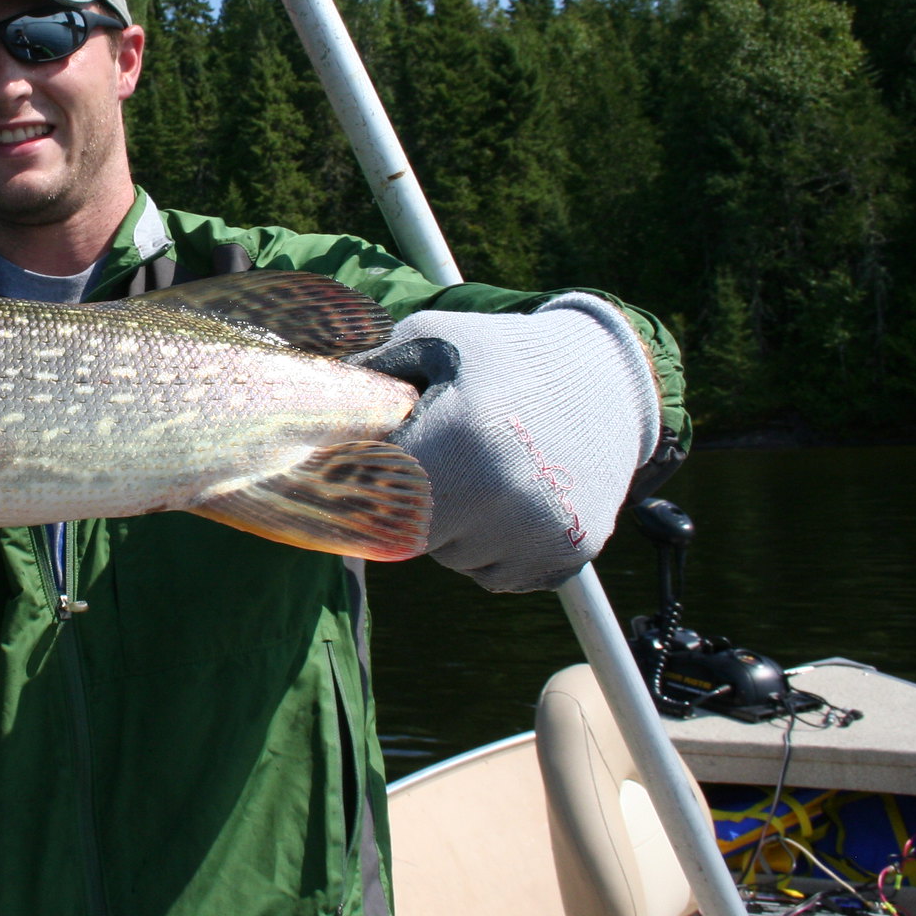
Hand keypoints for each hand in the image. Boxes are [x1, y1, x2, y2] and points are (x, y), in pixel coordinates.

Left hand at [355, 294, 661, 592]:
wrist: (610, 380)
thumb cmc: (505, 355)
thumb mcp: (432, 341)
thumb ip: (367, 372)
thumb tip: (306, 401)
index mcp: (460, 439)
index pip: (370, 492)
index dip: (352, 482)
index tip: (346, 468)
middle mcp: (501, 496)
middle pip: (408, 536)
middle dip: (402, 505)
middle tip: (424, 464)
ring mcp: (537, 533)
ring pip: (452, 558)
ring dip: (448, 527)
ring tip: (478, 471)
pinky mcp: (565, 557)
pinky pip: (494, 574)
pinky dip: (488, 547)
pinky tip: (508, 498)